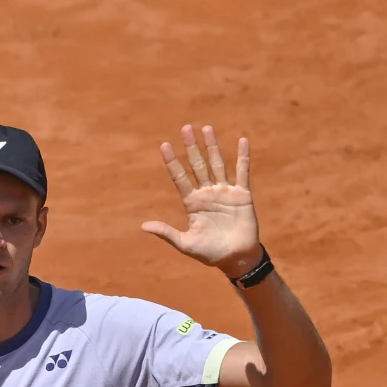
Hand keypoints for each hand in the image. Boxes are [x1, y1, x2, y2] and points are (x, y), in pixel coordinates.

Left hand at [141, 124, 262, 277]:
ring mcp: (225, 192)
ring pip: (217, 164)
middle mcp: (207, 193)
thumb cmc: (210, 253)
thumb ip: (167, 233)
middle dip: (191, 147)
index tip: (163, 145)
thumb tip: (143, 226)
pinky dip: (243, 157)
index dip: (172, 162)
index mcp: (192, 203)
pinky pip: (242, 172)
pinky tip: (242, 141)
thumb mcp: (185, 244)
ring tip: (206, 128)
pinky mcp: (242, 195)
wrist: (235, 259)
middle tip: (185, 127)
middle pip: (197, 165)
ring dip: (212, 146)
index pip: (179, 177)